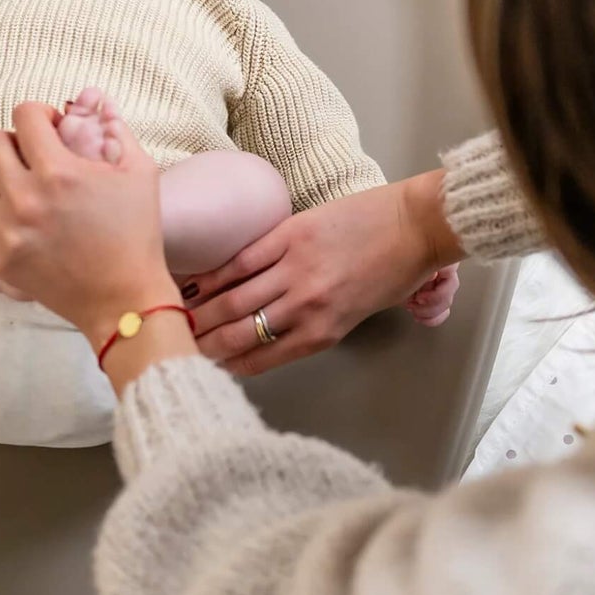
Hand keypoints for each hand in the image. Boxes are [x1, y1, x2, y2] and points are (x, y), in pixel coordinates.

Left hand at [0, 101, 180, 340]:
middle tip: (34, 157)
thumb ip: (116, 128)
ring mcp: (7, 231)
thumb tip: (95, 98)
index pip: (24, 115)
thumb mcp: (140, 172)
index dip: (41, 115)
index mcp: (60, 172)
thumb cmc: (137, 234)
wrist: (123, 300)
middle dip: (14, 141)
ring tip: (23, 189)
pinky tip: (14, 214)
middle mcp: (26, 199)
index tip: (53, 130)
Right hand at [184, 171, 462, 376]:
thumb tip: (271, 333)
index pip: (262, 357)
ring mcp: (295, 269)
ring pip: (234, 298)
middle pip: (240, 331)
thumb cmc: (394, 271)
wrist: (416, 226)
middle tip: (180, 346)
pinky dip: (215, 274)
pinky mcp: (290, 235)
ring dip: (202, 312)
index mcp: (323, 331)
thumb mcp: (356, 313)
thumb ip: (314, 325)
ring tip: (179, 318)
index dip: (228, 366)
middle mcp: (305, 306)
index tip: (205, 368)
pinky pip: (242, 260)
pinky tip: (196, 283)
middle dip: (205, 343)